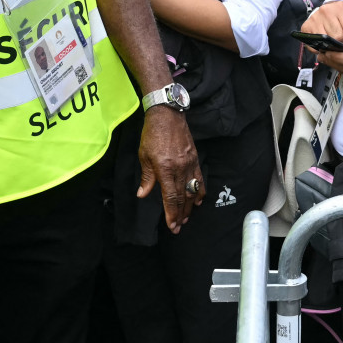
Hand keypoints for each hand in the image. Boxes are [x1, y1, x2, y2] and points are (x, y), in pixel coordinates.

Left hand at [136, 106, 201, 231]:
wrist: (167, 115)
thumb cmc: (152, 135)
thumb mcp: (144, 156)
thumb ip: (146, 177)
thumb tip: (143, 194)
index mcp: (165, 169)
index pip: (170, 197)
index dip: (171, 213)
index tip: (172, 225)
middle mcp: (179, 169)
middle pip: (182, 197)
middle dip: (180, 214)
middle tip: (178, 227)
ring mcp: (189, 164)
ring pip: (192, 191)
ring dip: (189, 207)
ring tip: (186, 218)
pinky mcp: (195, 159)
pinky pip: (199, 179)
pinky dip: (199, 191)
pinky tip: (198, 201)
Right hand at [302, 0, 342, 48]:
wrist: (326, 13)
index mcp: (341, 7)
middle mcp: (326, 10)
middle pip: (337, 36)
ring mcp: (314, 18)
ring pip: (326, 41)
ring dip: (332, 45)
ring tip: (334, 42)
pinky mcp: (306, 27)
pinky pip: (315, 44)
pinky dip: (321, 48)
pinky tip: (325, 43)